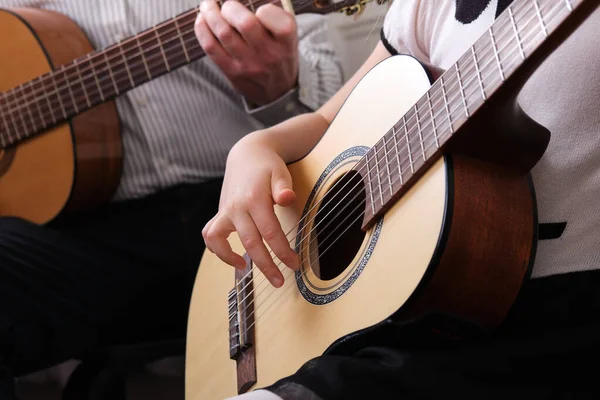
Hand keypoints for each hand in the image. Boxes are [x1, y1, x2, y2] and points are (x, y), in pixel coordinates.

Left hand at [194, 0, 298, 105]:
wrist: (278, 91)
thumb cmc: (280, 54)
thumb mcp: (288, 35)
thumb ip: (275, 15)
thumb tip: (248, 0)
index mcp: (286, 40)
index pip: (271, 17)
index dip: (262, 9)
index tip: (259, 10)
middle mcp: (269, 53)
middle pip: (244, 23)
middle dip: (230, 7)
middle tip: (226, 5)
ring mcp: (249, 64)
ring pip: (223, 32)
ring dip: (210, 13)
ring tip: (208, 5)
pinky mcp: (232, 71)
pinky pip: (211, 47)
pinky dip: (202, 29)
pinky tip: (202, 20)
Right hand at [202, 136, 299, 287]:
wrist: (247, 155)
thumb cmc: (268, 166)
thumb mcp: (280, 172)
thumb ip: (283, 187)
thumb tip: (287, 197)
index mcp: (254, 198)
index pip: (270, 231)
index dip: (282, 251)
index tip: (295, 264)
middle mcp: (236, 207)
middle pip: (250, 242)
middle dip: (266, 265)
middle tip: (280, 282)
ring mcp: (225, 211)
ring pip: (223, 241)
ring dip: (234, 261)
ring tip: (251, 274)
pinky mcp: (220, 214)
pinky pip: (211, 236)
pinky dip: (219, 251)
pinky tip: (237, 261)